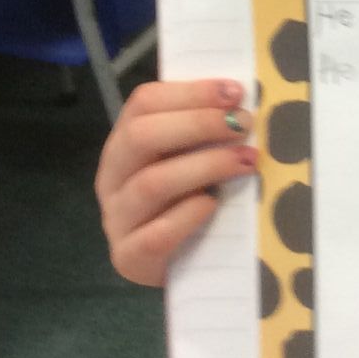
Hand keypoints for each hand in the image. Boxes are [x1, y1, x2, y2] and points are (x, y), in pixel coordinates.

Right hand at [96, 79, 257, 286]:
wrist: (181, 265)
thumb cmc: (188, 201)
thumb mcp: (192, 159)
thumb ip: (205, 132)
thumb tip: (244, 102)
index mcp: (124, 142)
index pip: (144, 102)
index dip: (191, 92)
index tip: (236, 92)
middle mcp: (112, 176)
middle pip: (142, 136)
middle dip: (198, 124)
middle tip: (244, 124)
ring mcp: (117, 218)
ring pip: (151, 183)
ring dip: (205, 166)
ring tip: (246, 161)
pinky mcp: (129, 258)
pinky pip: (155, 235)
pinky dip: (187, 216)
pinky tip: (213, 206)